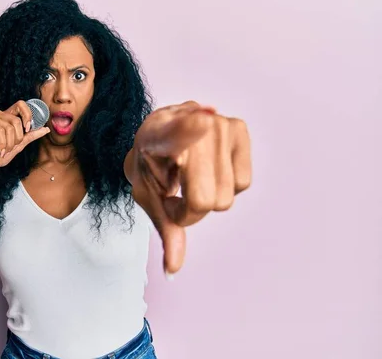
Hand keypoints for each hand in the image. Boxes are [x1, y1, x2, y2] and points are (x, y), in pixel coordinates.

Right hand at [0, 100, 49, 169]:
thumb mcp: (19, 145)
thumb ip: (31, 135)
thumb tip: (46, 129)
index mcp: (7, 116)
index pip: (21, 105)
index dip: (28, 115)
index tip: (28, 129)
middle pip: (17, 120)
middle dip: (18, 138)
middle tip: (11, 147)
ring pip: (10, 127)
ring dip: (9, 144)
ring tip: (3, 150)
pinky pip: (0, 131)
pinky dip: (2, 144)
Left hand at [127, 101, 251, 276]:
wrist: (158, 132)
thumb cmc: (151, 163)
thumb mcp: (148, 194)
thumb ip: (165, 227)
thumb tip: (173, 271)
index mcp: (158, 135)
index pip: (177, 131)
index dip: (189, 129)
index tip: (203, 120)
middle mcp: (192, 123)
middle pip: (206, 200)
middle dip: (189, 209)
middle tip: (176, 191)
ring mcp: (220, 123)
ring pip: (225, 197)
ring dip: (207, 198)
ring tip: (190, 177)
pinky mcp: (240, 128)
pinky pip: (243, 184)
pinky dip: (226, 186)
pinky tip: (208, 169)